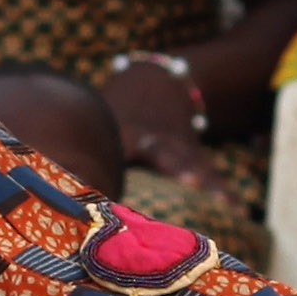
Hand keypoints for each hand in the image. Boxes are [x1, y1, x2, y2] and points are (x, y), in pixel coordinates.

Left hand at [98, 56, 231, 207]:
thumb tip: (57, 187)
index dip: (124, 154)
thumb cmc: (120, 110)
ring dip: (208, 184)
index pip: (124, 143)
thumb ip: (87, 148)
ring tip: (224, 204)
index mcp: (128, 129)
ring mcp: (179, 146)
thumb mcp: (103, 120)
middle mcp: (157, 137)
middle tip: (190, 180)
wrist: (161, 82)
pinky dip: (224, 193)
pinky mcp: (195, 155)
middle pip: (168, 152)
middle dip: (179, 165)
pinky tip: (239, 213)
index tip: (122, 178)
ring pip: (194, 164)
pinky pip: (211, 174)